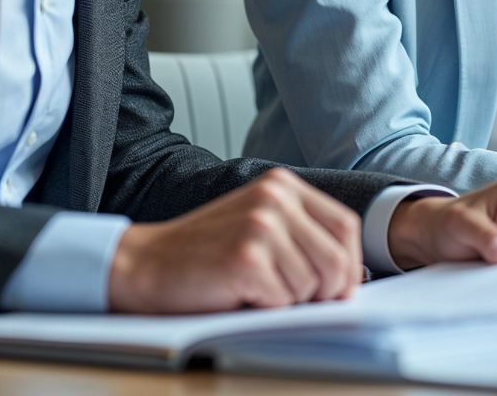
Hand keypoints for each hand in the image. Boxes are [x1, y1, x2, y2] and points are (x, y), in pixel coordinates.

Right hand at [107, 168, 361, 312]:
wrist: (146, 263)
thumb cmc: (205, 253)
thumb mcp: (259, 226)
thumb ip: (302, 236)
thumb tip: (350, 277)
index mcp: (282, 186)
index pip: (345, 226)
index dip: (350, 263)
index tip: (341, 287)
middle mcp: (275, 198)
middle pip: (336, 259)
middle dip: (325, 292)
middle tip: (296, 301)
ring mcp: (261, 225)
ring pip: (312, 285)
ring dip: (289, 301)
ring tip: (256, 290)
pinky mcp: (246, 257)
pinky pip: (284, 300)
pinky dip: (267, 309)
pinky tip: (240, 294)